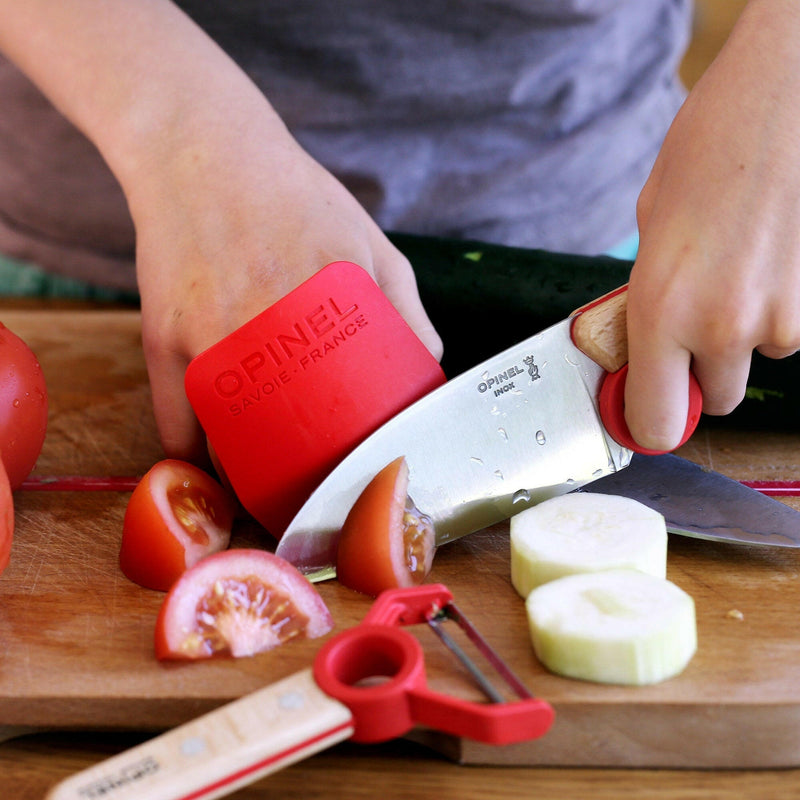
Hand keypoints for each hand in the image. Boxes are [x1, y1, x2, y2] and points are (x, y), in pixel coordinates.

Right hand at [0, 0, 441, 463]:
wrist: (204, 152)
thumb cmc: (297, 200)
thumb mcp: (372, 241)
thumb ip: (407, 307)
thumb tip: (427, 372)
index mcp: (334, 303)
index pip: (353, 417)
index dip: (357, 464)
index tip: (360, 484)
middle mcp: (271, 322)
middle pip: (285, 444)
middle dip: (297, 485)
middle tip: (310, 497)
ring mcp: (211, 332)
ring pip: (226, 445)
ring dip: (243, 477)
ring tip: (261, 486)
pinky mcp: (163, 335)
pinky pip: (175, 422)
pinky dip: (191, 454)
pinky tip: (208, 462)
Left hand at [624, 0, 799, 450]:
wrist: (784, 101)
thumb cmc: (708, 150)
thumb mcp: (649, 233)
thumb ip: (645, 303)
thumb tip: (641, 348)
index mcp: (662, 311)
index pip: (656, 422)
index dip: (648, 424)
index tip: (643, 414)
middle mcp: (722, 327)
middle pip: (714, 400)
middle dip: (699, 374)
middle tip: (691, 331)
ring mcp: (780, 319)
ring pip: (754, 362)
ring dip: (740, 337)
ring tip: (735, 272)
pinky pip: (786, 332)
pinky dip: (775, 311)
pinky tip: (767, 262)